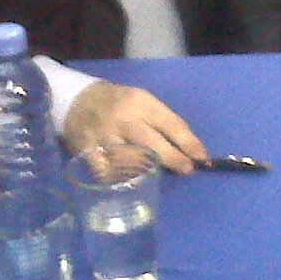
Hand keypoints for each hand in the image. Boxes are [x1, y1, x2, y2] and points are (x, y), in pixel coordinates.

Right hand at [63, 81, 207, 174]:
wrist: (78, 99)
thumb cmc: (120, 103)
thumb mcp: (143, 101)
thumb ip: (162, 122)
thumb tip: (189, 149)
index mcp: (141, 103)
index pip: (171, 124)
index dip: (189, 143)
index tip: (202, 157)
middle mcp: (123, 118)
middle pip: (152, 144)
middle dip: (173, 159)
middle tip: (187, 170)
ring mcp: (103, 135)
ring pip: (130, 160)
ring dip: (147, 170)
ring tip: (154, 174)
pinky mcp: (86, 149)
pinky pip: (106, 171)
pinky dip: (119, 178)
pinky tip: (127, 179)